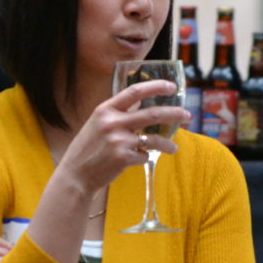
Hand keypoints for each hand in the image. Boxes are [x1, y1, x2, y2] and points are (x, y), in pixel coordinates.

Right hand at [57, 79, 189, 194]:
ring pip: (154, 138)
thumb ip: (117, 115)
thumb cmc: (88, 149)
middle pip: (153, 113)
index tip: (171, 86)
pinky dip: (145, 158)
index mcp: (105, 109)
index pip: (135, 91)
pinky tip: (139, 160)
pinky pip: (144, 156)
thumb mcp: (97, 124)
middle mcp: (112, 122)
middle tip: (187, 115)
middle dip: (174, 114)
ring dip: (168, 143)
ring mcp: (118, 140)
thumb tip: (143, 108)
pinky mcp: (123, 158)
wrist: (75, 175)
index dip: (156, 86)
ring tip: (173, 148)